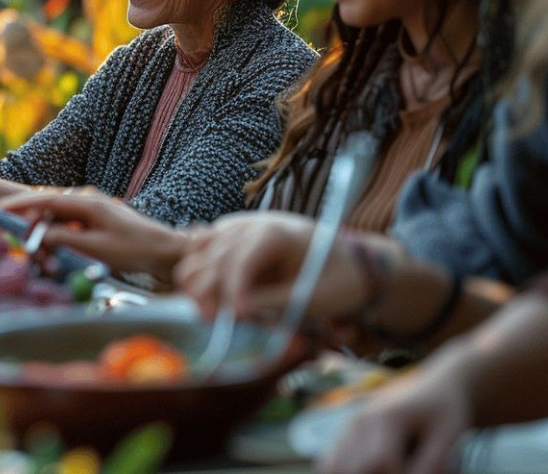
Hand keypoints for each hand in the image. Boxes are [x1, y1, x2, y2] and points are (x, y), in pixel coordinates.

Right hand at [1, 189, 184, 280]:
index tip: (0, 210)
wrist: (164, 251)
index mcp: (87, 203)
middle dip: (32, 228)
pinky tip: (58, 257)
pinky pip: (70, 228)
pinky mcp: (97, 222)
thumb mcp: (95, 248)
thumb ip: (64, 240)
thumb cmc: (134, 249)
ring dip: (47, 238)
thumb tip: (37, 236)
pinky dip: (60, 241)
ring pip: (58, 221)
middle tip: (24, 248)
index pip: (46, 200)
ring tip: (43, 260)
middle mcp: (87, 201)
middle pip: (49, 210)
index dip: (21, 205)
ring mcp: (92, 211)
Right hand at [174, 211, 373, 321]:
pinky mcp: (233, 240)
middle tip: (211, 322)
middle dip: (210, 290)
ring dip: (197, 281)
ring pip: (201, 250)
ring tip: (205, 312)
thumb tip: (234, 313)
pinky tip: (204, 297)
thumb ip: (269, 302)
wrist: (350, 266)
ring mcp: (240, 229)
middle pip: (216, 254)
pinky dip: (199, 272)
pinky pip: (203, 251)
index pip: (241, 259)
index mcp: (276, 232)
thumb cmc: (335, 280)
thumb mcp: (308, 296)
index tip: (236, 317)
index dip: (234, 289)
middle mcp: (253, 224)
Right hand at [319, 355, 473, 473]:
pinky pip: (331, 461)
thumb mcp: (448, 436)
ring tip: (381, 472)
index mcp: (385, 418)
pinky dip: (340, 470)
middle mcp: (360, 421)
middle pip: (353, 466)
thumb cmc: (444, 411)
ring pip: (336, 465)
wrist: (435, 388)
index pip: (380, 461)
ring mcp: (350, 427)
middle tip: (398, 471)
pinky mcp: (347, 434)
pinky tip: (366, 472)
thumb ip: (432, 464)